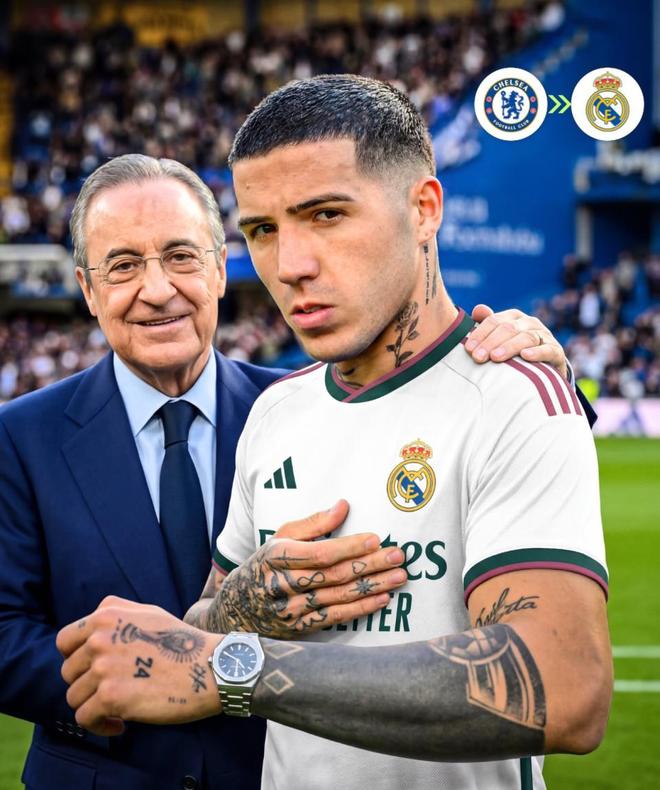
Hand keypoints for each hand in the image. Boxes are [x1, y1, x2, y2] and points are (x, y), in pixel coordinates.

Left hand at [57, 596, 220, 735]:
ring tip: (116, 711)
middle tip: (110, 692)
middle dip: (86, 685)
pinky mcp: (111, 696)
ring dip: (93, 707)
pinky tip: (121, 724)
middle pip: (68, 672)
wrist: (209, 667)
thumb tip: (93, 626)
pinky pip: (85, 718)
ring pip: (74, 697)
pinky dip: (99, 726)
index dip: (74, 658)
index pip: (64, 641)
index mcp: (107, 615)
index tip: (89, 670)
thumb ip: (117, 612)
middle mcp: (100, 639)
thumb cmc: (182, 642)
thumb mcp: (148, 612)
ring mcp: (104, 667)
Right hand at [217, 500, 406, 637]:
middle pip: (335, 575)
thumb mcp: (280, 537)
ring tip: (399, 577)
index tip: (377, 538)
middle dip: (370, 565)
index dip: (350, 547)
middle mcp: (284, 584)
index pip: (321, 553)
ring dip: (373, 587)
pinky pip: (336, 618)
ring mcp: (292, 609)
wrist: (237, 607)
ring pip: (339, 597)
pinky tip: (382, 599)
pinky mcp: (300, 628)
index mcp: (279, 556)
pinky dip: (361, 609)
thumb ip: (313, 523)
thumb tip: (344, 505)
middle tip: (398, 556)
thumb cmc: (266, 564)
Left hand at [466, 304, 567, 379]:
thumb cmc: (514, 351)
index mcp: (513, 317)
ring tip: (495, 357)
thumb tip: (477, 310)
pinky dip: (537, 352)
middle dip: (491, 342)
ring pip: (526, 337)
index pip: (494, 321)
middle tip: (477, 357)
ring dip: (509, 347)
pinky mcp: (556, 351)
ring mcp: (544, 335)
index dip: (480, 334)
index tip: (469, 349)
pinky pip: (547, 349)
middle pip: (508, 328)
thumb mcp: (500, 338)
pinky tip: (525, 356)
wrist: (544, 367)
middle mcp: (529, 323)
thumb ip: (487, 324)